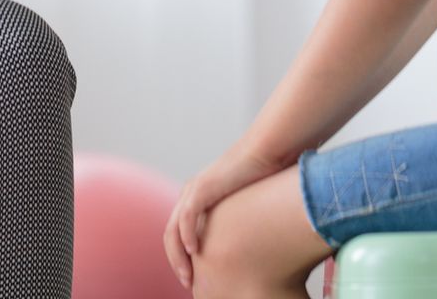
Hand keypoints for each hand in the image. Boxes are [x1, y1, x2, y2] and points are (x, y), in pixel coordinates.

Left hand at [163, 145, 286, 289]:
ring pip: (174, 229)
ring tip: (186, 275)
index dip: (180, 258)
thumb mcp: (241, 207)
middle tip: (186, 282)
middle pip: (170, 235)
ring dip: (177, 255)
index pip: (178, 234)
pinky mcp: (203, 187)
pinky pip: (187, 216)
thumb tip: (243, 248)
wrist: (265, 153)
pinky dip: (186, 235)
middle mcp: (190, 195)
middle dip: (176, 261)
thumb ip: (233, 224)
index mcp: (196, 199)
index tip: (191, 278)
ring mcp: (194, 190)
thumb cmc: (261, 180)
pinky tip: (194, 250)